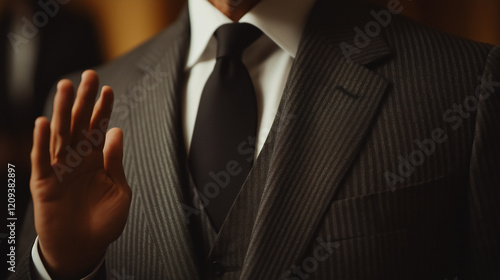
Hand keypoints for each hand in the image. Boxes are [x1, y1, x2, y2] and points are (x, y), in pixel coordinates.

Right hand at [30, 70, 131, 277]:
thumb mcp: (119, 190)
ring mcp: (59, 170)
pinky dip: (41, 142)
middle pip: (78, 124)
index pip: (98, 128)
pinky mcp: (44, 185)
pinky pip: (41, 161)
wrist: (85, 249)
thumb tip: (117, 131)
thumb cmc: (104, 222)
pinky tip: (42, 123)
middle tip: (88, 76)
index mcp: (95, 160)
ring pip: (59, 135)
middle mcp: (76, 160)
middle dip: (83, 100)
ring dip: (61, 111)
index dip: (103, 108)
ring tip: (65, 88)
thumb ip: (115, 161)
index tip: (108, 89)